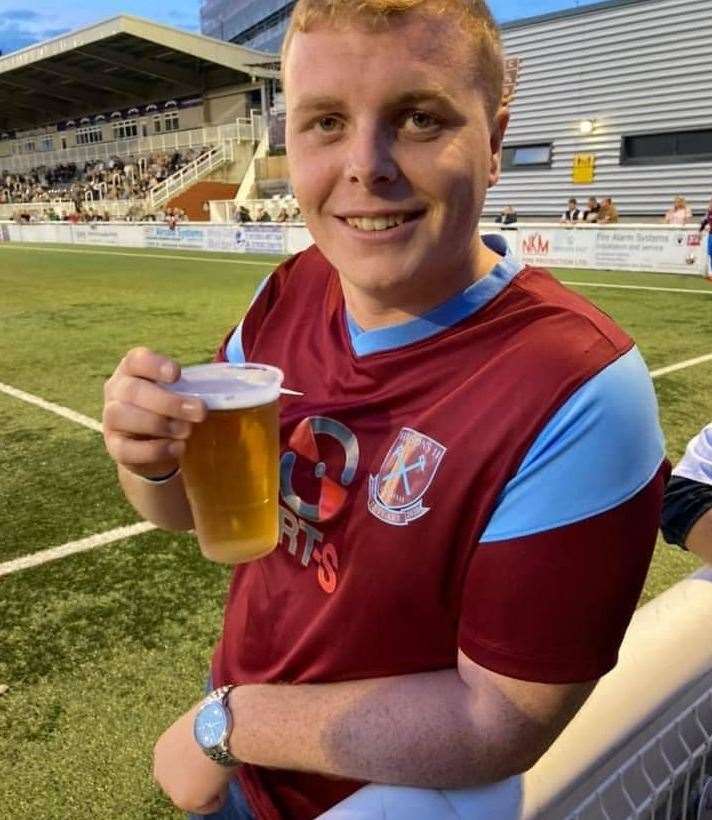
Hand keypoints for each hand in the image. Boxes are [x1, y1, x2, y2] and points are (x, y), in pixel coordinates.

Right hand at [103, 346, 206, 478]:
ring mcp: (110, 419)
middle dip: (169, 402)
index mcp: (132, 370)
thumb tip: (222, 395)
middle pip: (133, 391)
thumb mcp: (180, 394)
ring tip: (187, 431)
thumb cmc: (171, 411)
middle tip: (199, 412)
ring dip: (160, 424)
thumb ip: (192, 390)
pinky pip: (127, 449)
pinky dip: (155, 449)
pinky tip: (177, 448)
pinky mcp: (114, 447)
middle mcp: (116, 391)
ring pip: (123, 416)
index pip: (136, 360)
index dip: (155, 365)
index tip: (177, 374)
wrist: (156, 447)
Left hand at [153, 702, 236, 813]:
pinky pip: (210, 804)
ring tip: (222, 764)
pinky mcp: (184, 800)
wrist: (220, 726)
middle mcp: (160, 768)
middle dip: (199, 779)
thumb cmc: (218, 718)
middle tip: (218, 764)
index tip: (212, 753)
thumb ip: (197, 739)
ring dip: (211, 785)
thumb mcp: (201, 725)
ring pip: (197, 795)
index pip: (178, 765)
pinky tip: (224, 773)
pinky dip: (222, 793)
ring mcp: (170, 786)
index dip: (197, 762)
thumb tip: (211, 740)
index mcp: (163, 748)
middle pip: (183, 783)